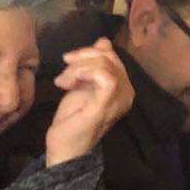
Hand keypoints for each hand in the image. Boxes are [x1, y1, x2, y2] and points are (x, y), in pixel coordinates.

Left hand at [44, 37, 133, 166]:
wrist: (64, 149)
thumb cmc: (72, 120)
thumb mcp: (82, 85)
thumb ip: (92, 66)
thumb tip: (103, 41)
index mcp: (122, 86)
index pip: (111, 55)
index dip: (88, 52)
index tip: (67, 62)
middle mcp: (127, 92)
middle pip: (109, 56)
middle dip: (82, 58)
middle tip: (64, 70)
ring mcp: (120, 99)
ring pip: (106, 64)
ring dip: (79, 67)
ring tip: (63, 81)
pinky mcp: (107, 105)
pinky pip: (106, 78)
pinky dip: (84, 73)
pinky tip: (69, 83)